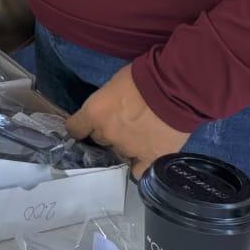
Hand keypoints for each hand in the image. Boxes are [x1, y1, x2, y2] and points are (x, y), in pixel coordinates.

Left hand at [65, 65, 188, 178]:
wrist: (174, 88)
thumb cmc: (142, 77)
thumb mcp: (113, 85)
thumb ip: (105, 104)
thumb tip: (108, 110)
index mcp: (94, 113)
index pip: (75, 128)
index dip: (81, 127)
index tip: (86, 126)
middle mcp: (107, 134)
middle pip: (100, 139)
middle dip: (108, 132)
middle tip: (123, 122)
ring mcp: (128, 148)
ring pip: (119, 153)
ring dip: (125, 145)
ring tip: (140, 134)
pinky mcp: (150, 158)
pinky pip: (138, 172)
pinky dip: (139, 166)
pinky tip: (144, 158)